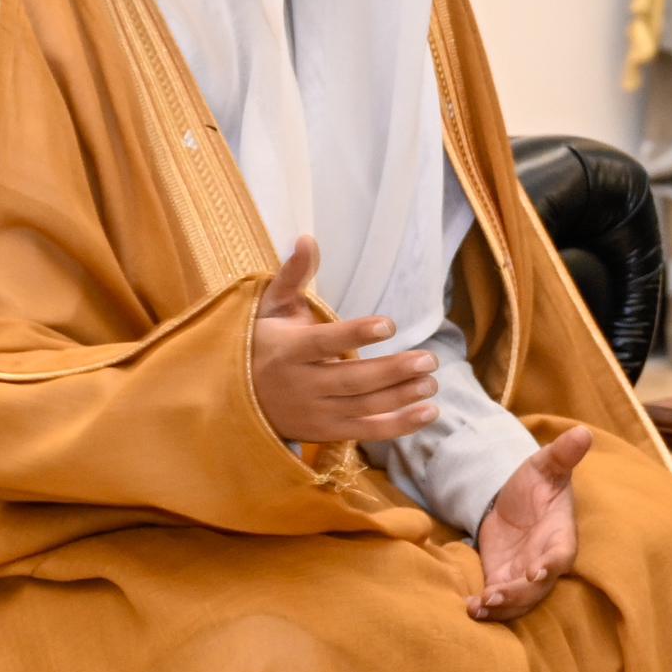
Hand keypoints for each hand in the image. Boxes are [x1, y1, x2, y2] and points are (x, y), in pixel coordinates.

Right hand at [248, 236, 439, 445]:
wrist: (238, 399)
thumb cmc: (262, 343)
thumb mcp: (271, 308)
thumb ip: (294, 276)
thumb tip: (307, 239)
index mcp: (288, 350)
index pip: (324, 343)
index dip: (356, 334)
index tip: (389, 324)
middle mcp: (301, 384)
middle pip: (352, 380)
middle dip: (393, 371)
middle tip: (429, 359)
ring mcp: (315, 412)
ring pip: (363, 406)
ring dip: (402, 396)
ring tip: (432, 382)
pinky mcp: (326, 432)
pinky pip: (367, 431)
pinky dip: (399, 425)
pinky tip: (429, 412)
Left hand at [469, 426, 594, 619]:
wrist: (513, 500)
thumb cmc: (536, 482)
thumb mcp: (545, 466)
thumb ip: (562, 454)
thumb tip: (582, 433)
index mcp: (560, 535)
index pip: (562, 555)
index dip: (551, 566)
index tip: (536, 573)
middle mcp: (546, 561)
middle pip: (538, 589)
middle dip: (518, 595)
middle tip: (494, 595)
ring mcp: (525, 575)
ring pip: (519, 601)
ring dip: (501, 607)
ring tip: (478, 606)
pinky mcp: (504, 580)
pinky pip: (500, 601)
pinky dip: (488, 608)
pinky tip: (470, 608)